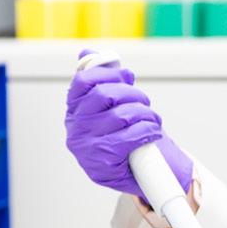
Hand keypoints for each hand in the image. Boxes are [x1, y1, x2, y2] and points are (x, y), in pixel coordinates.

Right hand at [64, 49, 192, 198]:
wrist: (139, 174)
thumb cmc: (123, 136)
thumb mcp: (110, 108)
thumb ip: (100, 80)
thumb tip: (87, 52)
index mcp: (74, 111)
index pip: (83, 81)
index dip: (108, 73)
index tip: (126, 77)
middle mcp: (76, 129)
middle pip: (105, 95)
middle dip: (132, 94)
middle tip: (144, 101)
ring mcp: (87, 148)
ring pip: (122, 115)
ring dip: (145, 114)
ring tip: (151, 119)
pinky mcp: (103, 164)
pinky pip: (131, 137)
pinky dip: (148, 131)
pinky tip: (152, 132)